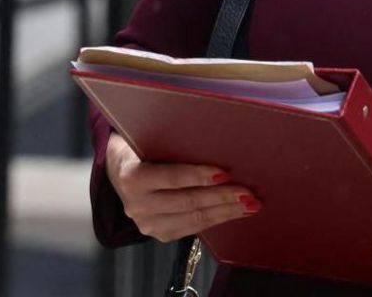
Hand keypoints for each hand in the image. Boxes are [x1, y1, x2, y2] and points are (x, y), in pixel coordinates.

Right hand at [104, 132, 260, 241]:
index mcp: (132, 176)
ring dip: (225, 212)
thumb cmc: (145, 147)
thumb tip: (219, 140)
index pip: (172, 177)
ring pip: (194, 219)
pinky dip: (217, 220)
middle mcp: (136, 204)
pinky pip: (192, 229)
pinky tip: (235, 213)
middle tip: (249, 193)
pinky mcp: (158, 234)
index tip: (225, 173)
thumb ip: (176, 142)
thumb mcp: (152, 139)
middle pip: (187, 202)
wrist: (121, 170)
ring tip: (250, 205)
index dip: (199, 176)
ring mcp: (146, 223)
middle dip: (222, 197)